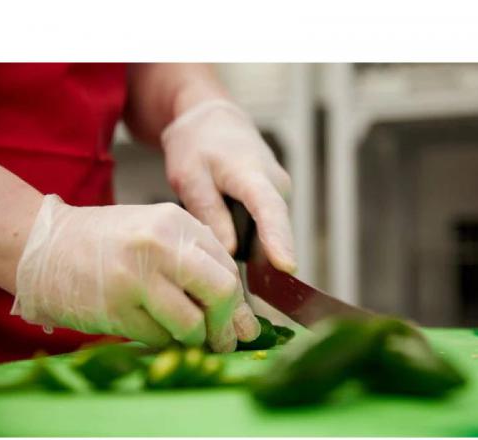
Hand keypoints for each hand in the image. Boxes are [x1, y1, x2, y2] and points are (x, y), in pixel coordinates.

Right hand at [11, 195, 259, 351]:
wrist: (44, 247)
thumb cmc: (107, 242)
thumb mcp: (156, 233)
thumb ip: (197, 262)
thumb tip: (239, 313)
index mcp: (175, 222)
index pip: (228, 266)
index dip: (238, 302)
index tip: (239, 322)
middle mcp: (159, 245)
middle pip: (221, 291)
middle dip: (228, 323)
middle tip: (226, 340)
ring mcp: (135, 277)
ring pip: (192, 323)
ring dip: (197, 340)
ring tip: (191, 340)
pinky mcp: (115, 309)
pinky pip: (158, 338)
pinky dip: (166, 343)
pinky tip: (159, 334)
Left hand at [161, 99, 295, 273]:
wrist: (213, 120)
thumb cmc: (198, 144)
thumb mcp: (190, 177)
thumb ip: (210, 212)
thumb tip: (230, 251)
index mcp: (251, 174)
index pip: (270, 210)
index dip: (278, 240)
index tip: (287, 266)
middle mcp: (276, 184)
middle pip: (274, 231)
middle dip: (259, 259)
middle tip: (229, 280)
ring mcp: (280, 191)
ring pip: (270, 232)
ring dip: (251, 249)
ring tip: (220, 248)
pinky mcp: (275, 199)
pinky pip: (267, 227)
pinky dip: (251, 239)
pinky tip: (229, 238)